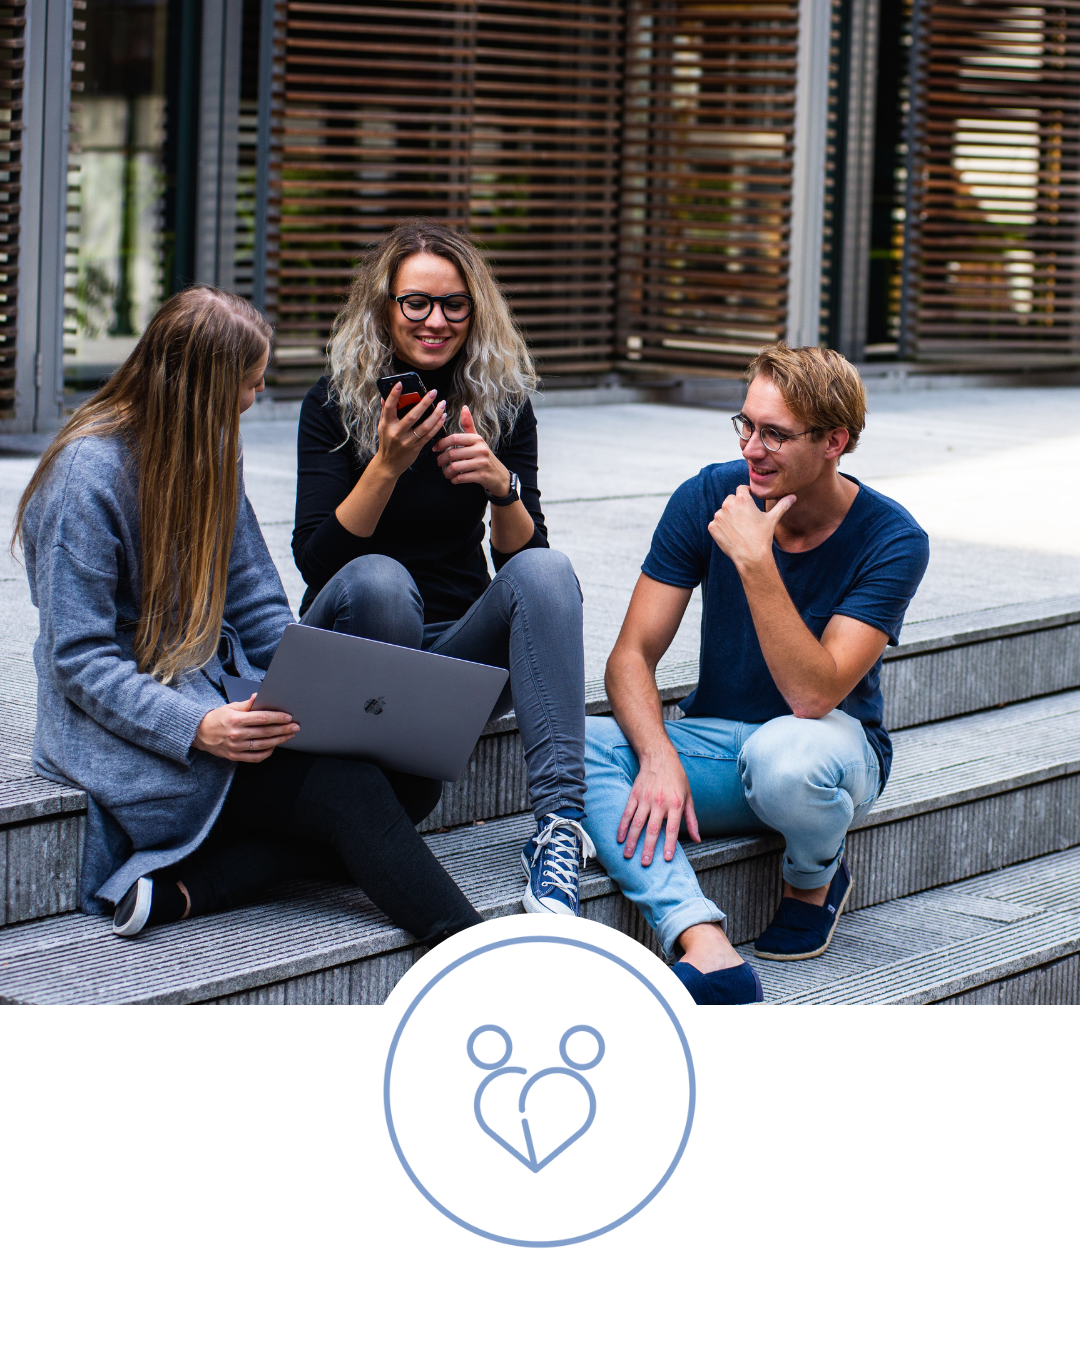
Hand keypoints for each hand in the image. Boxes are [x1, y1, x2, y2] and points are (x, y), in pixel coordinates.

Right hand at [193, 695, 297, 761]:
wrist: (199, 733)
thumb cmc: (217, 718)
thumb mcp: (230, 707)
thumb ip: (247, 704)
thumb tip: (259, 696)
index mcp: (236, 720)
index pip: (262, 718)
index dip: (277, 718)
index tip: (288, 717)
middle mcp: (237, 734)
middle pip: (266, 732)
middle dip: (283, 729)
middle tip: (295, 726)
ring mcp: (236, 747)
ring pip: (264, 745)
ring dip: (279, 740)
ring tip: (289, 735)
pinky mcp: (235, 756)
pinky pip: (256, 757)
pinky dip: (267, 752)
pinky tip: (274, 746)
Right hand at [376, 382, 447, 477]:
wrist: (389, 464)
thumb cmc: (386, 443)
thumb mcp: (382, 427)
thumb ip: (385, 412)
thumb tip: (384, 397)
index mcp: (387, 424)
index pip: (390, 407)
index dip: (394, 394)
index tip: (400, 383)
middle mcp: (396, 432)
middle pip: (413, 416)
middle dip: (425, 403)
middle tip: (433, 392)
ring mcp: (407, 441)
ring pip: (424, 426)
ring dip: (435, 414)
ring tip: (442, 404)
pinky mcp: (416, 448)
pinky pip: (429, 435)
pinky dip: (437, 426)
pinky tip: (442, 417)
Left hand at [434, 405, 510, 495]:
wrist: (499, 476)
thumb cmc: (484, 456)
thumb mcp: (478, 440)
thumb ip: (469, 425)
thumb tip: (464, 407)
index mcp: (477, 439)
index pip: (454, 438)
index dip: (441, 443)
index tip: (435, 449)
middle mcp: (480, 450)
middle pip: (453, 453)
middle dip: (442, 459)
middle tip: (439, 463)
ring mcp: (482, 463)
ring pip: (456, 467)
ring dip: (447, 472)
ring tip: (446, 473)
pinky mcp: (482, 476)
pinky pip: (462, 478)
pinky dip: (455, 480)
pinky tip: (454, 479)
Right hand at [617, 743, 699, 865]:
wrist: (660, 758)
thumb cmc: (677, 779)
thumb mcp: (689, 797)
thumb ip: (691, 820)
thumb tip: (697, 839)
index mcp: (675, 804)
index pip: (672, 829)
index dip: (670, 844)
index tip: (666, 859)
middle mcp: (660, 802)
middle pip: (653, 829)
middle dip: (648, 848)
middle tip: (645, 863)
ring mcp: (645, 799)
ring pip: (637, 823)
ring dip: (632, 841)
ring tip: (628, 855)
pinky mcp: (634, 795)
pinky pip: (627, 813)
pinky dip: (623, 827)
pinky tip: (620, 838)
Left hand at [707, 484, 795, 572]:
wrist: (751, 556)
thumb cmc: (763, 536)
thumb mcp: (772, 519)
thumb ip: (782, 505)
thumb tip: (793, 497)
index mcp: (742, 499)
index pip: (741, 489)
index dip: (746, 494)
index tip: (749, 501)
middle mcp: (728, 505)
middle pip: (731, 500)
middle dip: (737, 506)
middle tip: (745, 519)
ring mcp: (719, 516)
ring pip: (722, 512)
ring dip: (728, 517)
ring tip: (739, 529)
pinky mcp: (712, 527)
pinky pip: (715, 524)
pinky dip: (721, 528)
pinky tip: (731, 535)